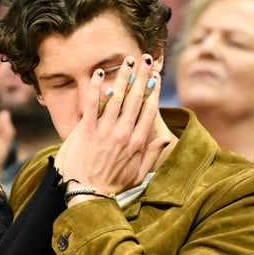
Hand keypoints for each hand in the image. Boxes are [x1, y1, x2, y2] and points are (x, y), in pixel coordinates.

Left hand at [55, 54, 173, 202]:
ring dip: (122, 77)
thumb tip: (167, 140)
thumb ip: (152, 156)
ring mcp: (104, 131)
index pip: (148, 111)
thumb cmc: (113, 186)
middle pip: (135, 99)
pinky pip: (92, 105)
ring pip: (116, 98)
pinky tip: (98, 73)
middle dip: (141, 77)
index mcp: (137, 143)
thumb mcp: (138, 175)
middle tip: (144, 60)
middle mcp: (123, 134)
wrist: (87, 195)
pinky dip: (95, 88)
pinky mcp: (86, 131)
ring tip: (127, 60)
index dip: (152, 92)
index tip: (155, 77)